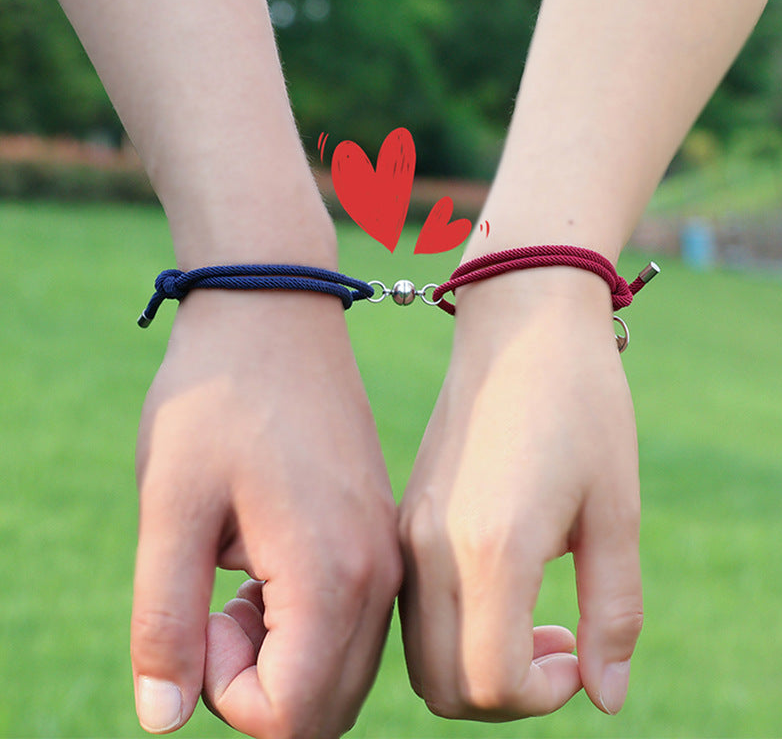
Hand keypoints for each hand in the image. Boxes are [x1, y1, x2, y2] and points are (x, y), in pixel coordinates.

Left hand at [131, 290, 400, 737]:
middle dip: (256, 687)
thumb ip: (165, 622)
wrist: (275, 314)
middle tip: (212, 608)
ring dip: (280, 658)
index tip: (199, 618)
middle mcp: (378, 574)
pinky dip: (304, 626)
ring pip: (341, 667)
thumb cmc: (217, 401)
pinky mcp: (380, 531)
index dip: (226, 696)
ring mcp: (387, 551)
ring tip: (236, 582)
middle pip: (323, 707)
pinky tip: (265, 562)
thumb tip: (164, 716)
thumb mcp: (170, 507)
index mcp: (332, 575)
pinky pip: (353, 622)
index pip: (289, 718)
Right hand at [399, 268, 642, 718]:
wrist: (519, 323)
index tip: (577, 655)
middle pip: (442, 684)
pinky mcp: (406, 511)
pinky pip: (415, 603)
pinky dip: (452, 626)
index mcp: (490, 547)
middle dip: (505, 694)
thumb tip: (605, 695)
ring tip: (533, 617)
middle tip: (558, 644)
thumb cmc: (580, 403)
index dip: (541, 696)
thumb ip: (613, 612)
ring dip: (475, 663)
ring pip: (421, 650)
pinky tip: (500, 580)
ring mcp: (409, 528)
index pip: (490, 684)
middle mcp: (430, 547)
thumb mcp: (615, 510)